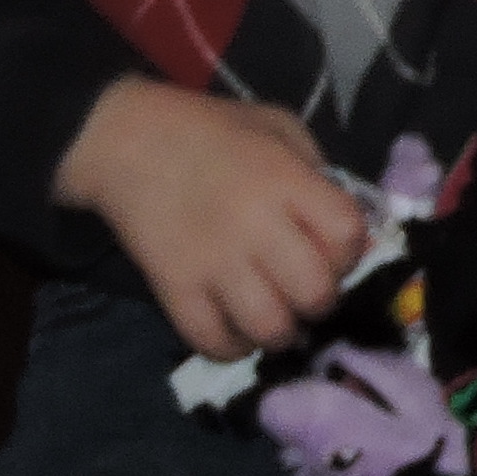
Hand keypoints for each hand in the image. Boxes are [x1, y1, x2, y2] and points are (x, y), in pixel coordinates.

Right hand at [55, 73, 367, 358]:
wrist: (127, 141)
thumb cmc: (213, 131)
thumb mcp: (279, 129)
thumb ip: (316, 172)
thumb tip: (344, 226)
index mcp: (286, 182)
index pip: (346, 235)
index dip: (349, 250)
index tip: (334, 249)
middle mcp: (255, 226)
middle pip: (314, 292)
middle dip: (321, 299)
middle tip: (307, 290)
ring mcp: (212, 262)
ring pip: (268, 327)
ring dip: (281, 331)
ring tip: (276, 315)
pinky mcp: (173, 288)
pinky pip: (212, 341)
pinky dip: (232, 346)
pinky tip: (237, 330)